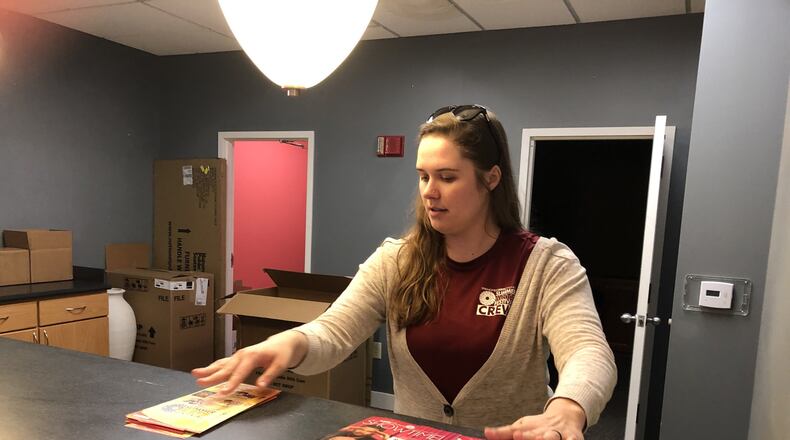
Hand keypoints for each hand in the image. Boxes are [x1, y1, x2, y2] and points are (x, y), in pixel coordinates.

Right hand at [191, 330, 307, 396]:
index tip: (223, 392)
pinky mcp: (238, 357)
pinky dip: (213, 367)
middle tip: (200, 382)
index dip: (231, 383)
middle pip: (226, 368)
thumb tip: (261, 385)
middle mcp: (243, 355)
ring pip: (221, 364)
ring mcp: (239, 355)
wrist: (282, 342)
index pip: (240, 372)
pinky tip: (204, 371)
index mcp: (253, 356)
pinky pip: (223, 362)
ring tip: (195, 374)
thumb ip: (270, 375)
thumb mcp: (280, 364)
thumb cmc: (281, 353)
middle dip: (212, 376)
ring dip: (208, 369)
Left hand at [484, 398, 585, 439]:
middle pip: (538, 435)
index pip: (520, 432)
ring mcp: (559, 435)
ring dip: (549, 439)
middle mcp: (545, 431)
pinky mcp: (574, 439)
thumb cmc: (538, 426)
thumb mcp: (520, 427)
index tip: (514, 435)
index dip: (518, 435)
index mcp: (529, 429)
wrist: (565, 416)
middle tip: (520, 436)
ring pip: (554, 437)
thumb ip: (503, 433)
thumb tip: (486, 432)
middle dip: (530, 437)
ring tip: (543, 437)